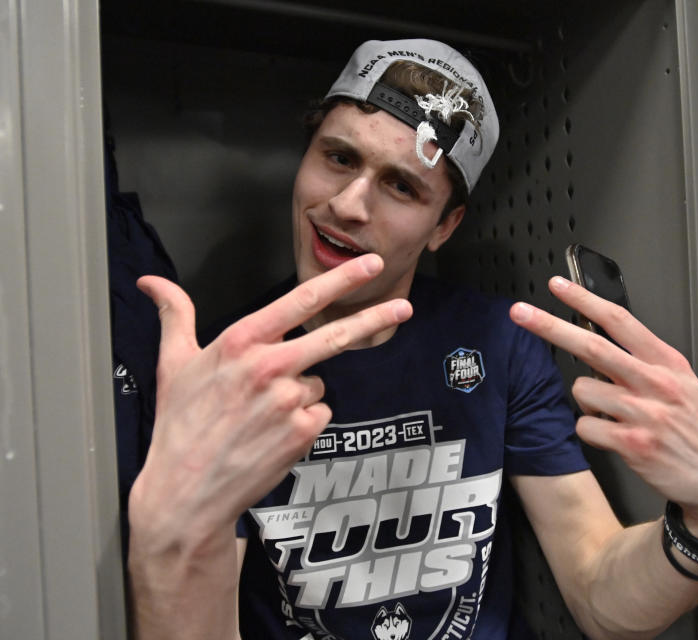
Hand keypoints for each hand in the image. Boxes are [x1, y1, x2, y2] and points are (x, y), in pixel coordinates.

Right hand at [128, 254, 412, 547]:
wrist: (187, 491)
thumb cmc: (179, 427)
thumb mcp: (172, 364)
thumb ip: (174, 316)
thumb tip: (152, 282)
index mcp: (240, 342)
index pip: (300, 301)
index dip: (341, 280)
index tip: (369, 266)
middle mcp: (269, 366)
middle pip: (335, 335)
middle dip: (375, 317)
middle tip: (403, 307)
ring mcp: (289, 400)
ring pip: (317, 382)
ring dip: (300, 394)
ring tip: (261, 416)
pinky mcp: (303, 431)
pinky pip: (319, 412)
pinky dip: (303, 421)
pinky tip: (273, 434)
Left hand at [510, 276, 697, 545]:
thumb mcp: (685, 385)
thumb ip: (646, 364)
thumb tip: (600, 348)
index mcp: (668, 362)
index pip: (619, 320)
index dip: (584, 300)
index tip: (557, 286)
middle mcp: (655, 383)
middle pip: (591, 345)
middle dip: (549, 325)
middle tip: (518, 312)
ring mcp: (644, 413)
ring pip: (582, 391)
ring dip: (586, 402)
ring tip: (612, 415)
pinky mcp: (633, 444)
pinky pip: (586, 427)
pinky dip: (591, 431)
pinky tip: (614, 438)